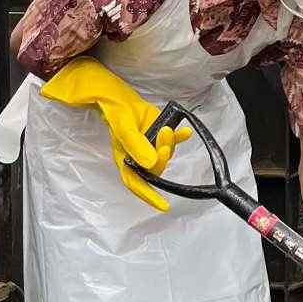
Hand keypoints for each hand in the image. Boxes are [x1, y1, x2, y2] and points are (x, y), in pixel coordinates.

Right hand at [40, 58, 191, 211]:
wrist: (118, 95)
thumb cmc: (116, 112)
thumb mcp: (124, 127)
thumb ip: (136, 145)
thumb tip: (151, 164)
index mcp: (125, 157)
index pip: (136, 182)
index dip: (149, 196)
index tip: (164, 206)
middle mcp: (138, 155)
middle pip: (154, 166)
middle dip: (162, 154)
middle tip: (165, 135)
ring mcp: (148, 145)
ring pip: (163, 153)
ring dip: (170, 143)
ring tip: (168, 128)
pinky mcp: (157, 134)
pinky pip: (173, 140)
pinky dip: (180, 137)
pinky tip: (186, 131)